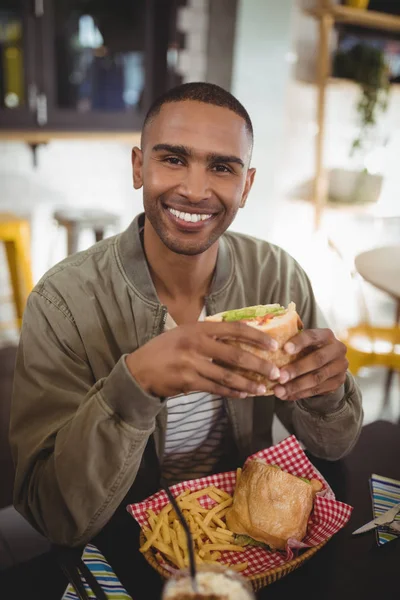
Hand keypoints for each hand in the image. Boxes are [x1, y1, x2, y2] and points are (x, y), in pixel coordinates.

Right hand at [126, 321, 279, 398]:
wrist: (139, 369)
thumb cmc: (165, 348)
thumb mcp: (185, 332)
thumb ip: (208, 334)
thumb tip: (240, 337)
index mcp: (199, 328)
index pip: (234, 329)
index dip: (256, 337)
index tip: (273, 345)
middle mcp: (196, 344)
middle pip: (236, 355)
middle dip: (259, 365)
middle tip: (276, 373)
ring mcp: (192, 364)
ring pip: (227, 376)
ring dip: (248, 383)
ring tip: (262, 389)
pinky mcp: (188, 382)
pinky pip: (216, 389)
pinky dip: (231, 392)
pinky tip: (242, 395)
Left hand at [273, 328, 347, 400]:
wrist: (328, 363)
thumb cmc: (308, 349)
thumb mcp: (304, 343)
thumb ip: (291, 344)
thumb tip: (268, 348)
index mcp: (326, 335)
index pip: (312, 336)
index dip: (299, 342)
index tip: (284, 349)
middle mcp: (337, 349)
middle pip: (317, 359)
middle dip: (296, 369)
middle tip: (280, 377)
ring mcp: (340, 366)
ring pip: (317, 378)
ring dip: (296, 386)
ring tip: (279, 391)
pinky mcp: (338, 382)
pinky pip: (317, 390)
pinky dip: (300, 394)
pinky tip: (286, 396)